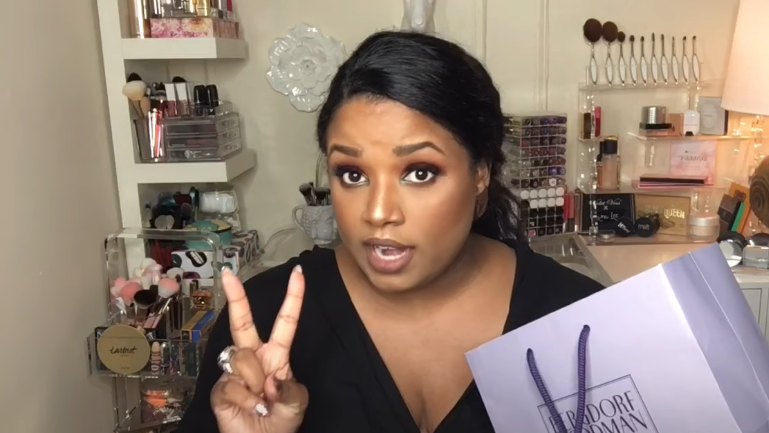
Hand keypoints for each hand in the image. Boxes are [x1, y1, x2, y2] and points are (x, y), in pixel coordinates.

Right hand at [211, 266, 308, 432]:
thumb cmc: (281, 421)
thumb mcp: (297, 403)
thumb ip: (291, 388)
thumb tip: (271, 379)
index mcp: (276, 355)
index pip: (286, 322)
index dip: (293, 298)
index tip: (299, 273)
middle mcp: (253, 358)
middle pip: (243, 322)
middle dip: (236, 298)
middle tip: (228, 275)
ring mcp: (234, 372)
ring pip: (242, 357)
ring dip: (256, 381)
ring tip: (263, 400)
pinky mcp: (221, 389)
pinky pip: (233, 383)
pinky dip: (249, 399)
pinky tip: (254, 408)